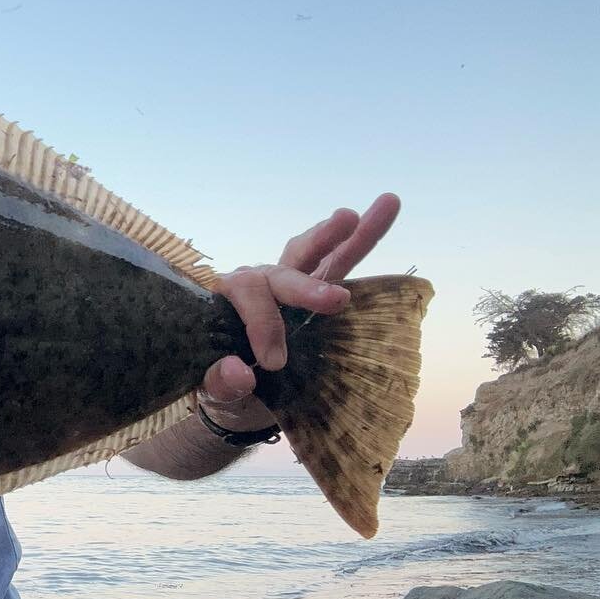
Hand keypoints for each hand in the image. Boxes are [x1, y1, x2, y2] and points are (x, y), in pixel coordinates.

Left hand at [200, 193, 400, 425]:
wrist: (238, 385)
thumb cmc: (221, 381)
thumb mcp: (213, 391)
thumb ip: (219, 382)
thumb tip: (241, 374)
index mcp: (224, 300)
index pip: (245, 295)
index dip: (261, 323)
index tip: (273, 362)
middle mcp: (255, 283)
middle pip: (279, 274)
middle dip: (307, 288)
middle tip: (334, 301)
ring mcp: (287, 283)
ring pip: (311, 254)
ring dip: (334, 235)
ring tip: (353, 216)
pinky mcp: (315, 288)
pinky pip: (339, 261)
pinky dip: (361, 238)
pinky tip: (386, 207)